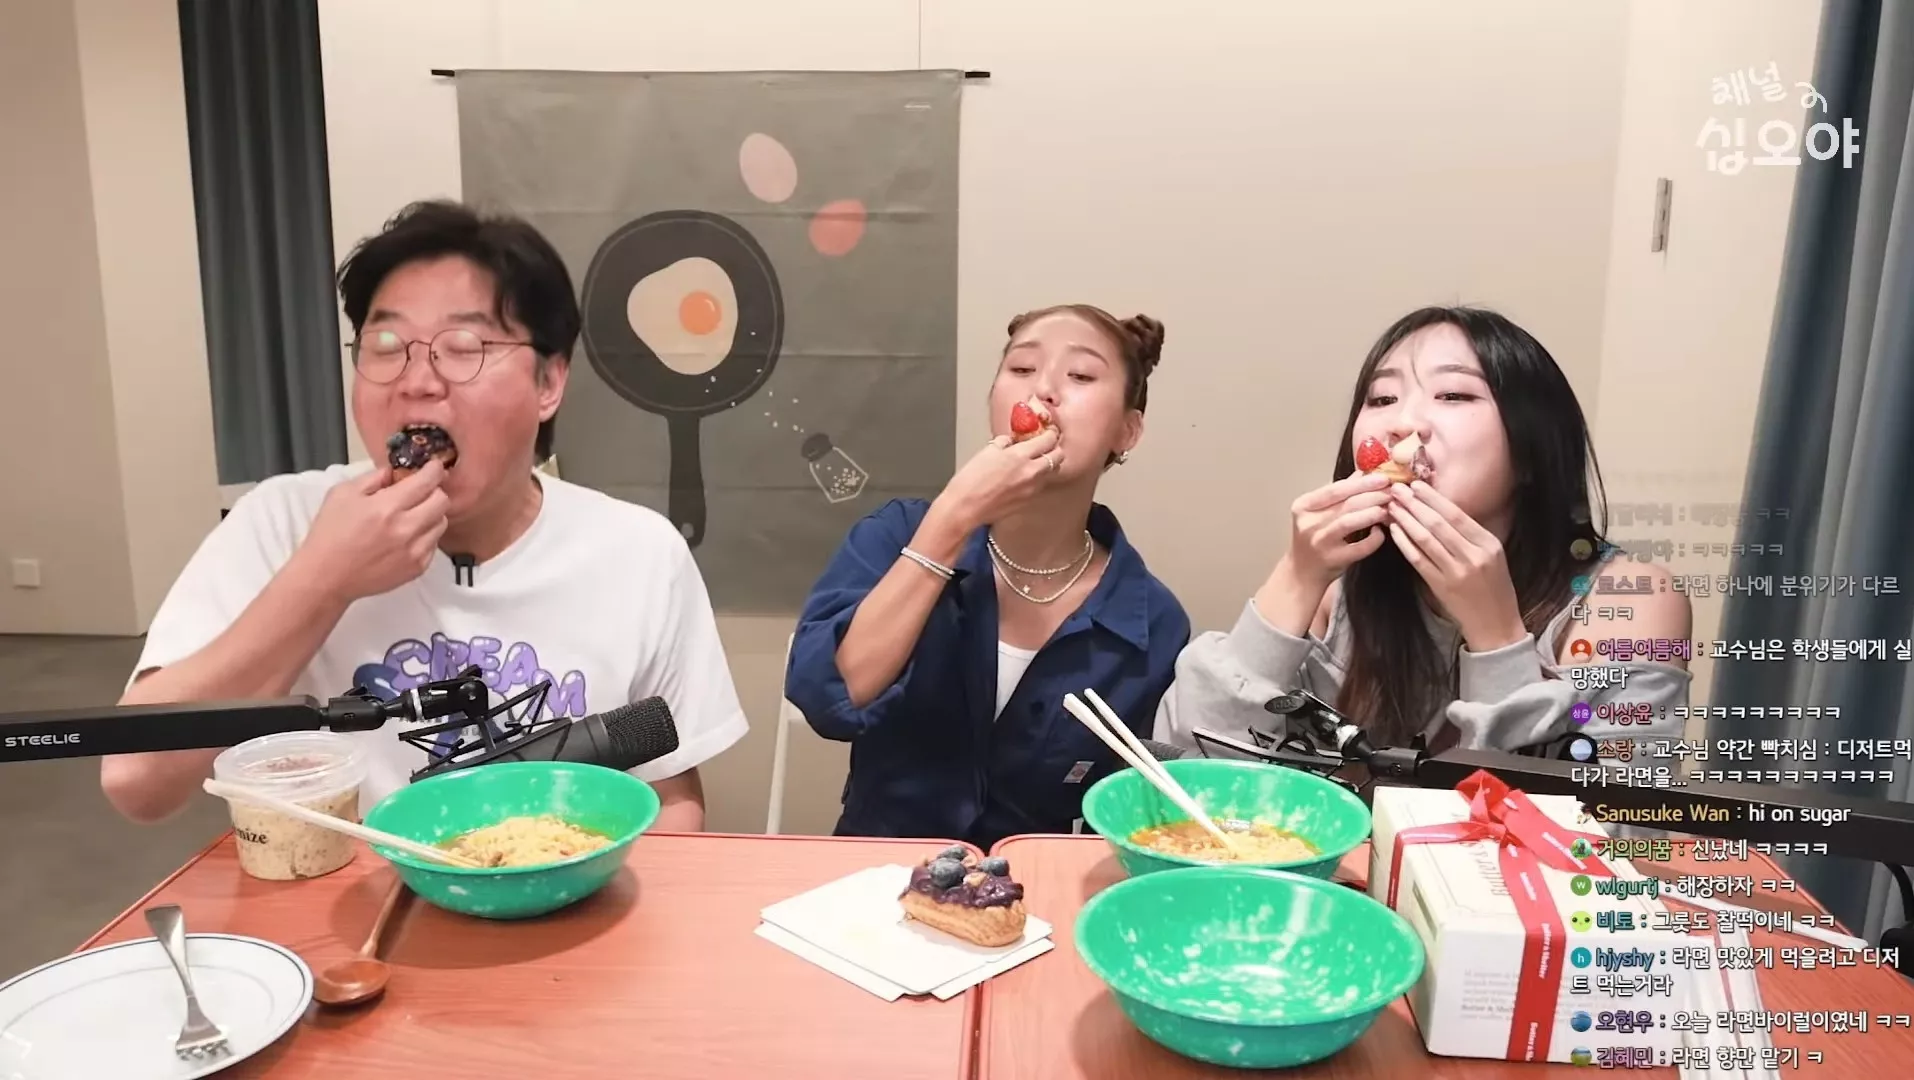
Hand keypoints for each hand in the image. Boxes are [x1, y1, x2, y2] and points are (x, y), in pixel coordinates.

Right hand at [291, 462, 449, 602]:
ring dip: (431, 514)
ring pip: (441, 522)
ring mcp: (415, 550)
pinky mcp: (418, 568)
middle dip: (434, 491)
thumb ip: (373, 478)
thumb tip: (396, 472)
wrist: (327, 576)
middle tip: (420, 492)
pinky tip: (407, 536)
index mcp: (387, 507)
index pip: (427, 482)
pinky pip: (434, 544)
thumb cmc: (330, 533)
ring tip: (411, 515)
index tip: (433, 467)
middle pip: (442, 501)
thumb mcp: (343, 494)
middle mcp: (406, 528)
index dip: (434, 470)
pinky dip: (426, 535)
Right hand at [929, 426, 1064, 532]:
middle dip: (1054, 448)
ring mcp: (1032, 488)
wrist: (965, 508)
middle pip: (1058, 456)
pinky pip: (1042, 485)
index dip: (1051, 433)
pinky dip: (1039, 478)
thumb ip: (1004, 442)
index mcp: (1019, 455)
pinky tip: (1026, 476)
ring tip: (1037, 460)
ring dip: (1049, 464)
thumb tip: (1012, 441)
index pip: (1048, 439)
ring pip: (1053, 472)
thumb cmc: (970, 481)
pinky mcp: (1029, 500)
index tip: (1048, 431)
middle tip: (1046, 444)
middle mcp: (1031, 472)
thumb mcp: (987, 451)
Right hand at [1280, 471, 1394, 588]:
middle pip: (1346, 503)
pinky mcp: (1333, 559)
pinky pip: (1360, 547)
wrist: (1302, 572)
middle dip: (1374, 496)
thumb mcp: (1319, 513)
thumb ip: (1339, 493)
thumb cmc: (1315, 538)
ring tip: (1388, 508)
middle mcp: (1309, 523)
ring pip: (1350, 521)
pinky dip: (1374, 538)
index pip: (1336, 489)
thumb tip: (1363, 473)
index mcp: (1304, 506)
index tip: (1383, 478)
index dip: (1362, 483)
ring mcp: (1320, 542)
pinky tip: (1381, 532)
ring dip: (1373, 513)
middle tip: (1393, 492)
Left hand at [1385, 480, 1527, 651]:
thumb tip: (1441, 510)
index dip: (1434, 498)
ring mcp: (1456, 572)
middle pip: (1438, 523)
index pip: (1457, 515)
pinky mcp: (1441, 587)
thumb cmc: (1495, 588)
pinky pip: (1418, 560)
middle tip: (1396, 489)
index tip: (1416, 484)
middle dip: (1414, 504)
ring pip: (1425, 539)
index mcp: (1489, 544)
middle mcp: (1474, 556)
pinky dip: (1405, 543)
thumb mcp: (1493, 556)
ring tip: (1392, 506)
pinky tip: (1394, 531)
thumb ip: (1472, 536)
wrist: (1496, 625)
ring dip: (1405, 520)